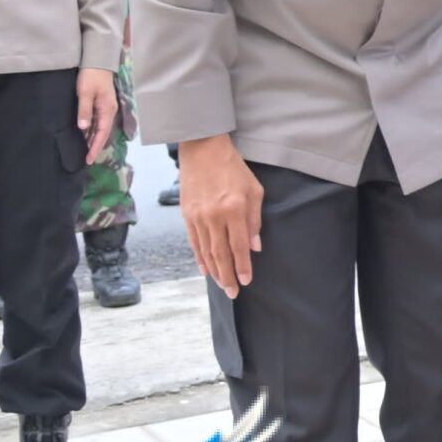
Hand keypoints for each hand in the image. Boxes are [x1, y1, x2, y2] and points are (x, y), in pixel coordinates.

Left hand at [75, 67, 116, 164]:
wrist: (98, 60)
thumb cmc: (91, 76)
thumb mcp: (85, 93)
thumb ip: (84, 111)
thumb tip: (83, 128)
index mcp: (107, 110)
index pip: (102, 134)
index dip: (95, 147)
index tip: (89, 159)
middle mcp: (109, 111)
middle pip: (103, 133)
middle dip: (95, 146)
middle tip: (86, 159)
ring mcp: (106, 108)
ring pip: (101, 128)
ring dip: (94, 139)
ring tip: (85, 150)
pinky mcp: (102, 104)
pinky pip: (99, 121)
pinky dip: (93, 130)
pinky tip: (87, 134)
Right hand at [179, 134, 262, 298]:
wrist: (202, 149)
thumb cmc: (233, 168)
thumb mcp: (254, 190)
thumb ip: (255, 220)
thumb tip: (255, 247)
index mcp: (234, 209)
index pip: (239, 246)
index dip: (243, 266)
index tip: (247, 281)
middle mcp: (214, 216)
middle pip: (221, 254)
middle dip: (228, 276)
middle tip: (233, 293)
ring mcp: (197, 216)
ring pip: (206, 251)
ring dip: (214, 271)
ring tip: (222, 285)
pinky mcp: (186, 215)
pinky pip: (194, 242)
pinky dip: (200, 258)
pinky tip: (205, 270)